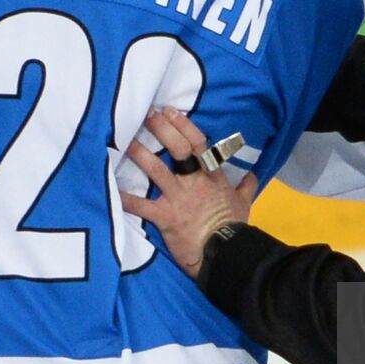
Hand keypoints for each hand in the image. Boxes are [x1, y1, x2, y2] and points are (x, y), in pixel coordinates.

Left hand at [121, 108, 255, 277]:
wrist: (225, 252)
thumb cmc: (234, 227)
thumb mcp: (244, 203)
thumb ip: (246, 186)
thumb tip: (252, 175)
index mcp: (212, 177)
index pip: (198, 143)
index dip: (183, 125)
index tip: (171, 111)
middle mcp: (194, 182)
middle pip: (178, 149)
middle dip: (162, 130)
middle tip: (147, 115)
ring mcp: (179, 198)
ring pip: (157, 170)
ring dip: (140, 154)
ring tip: (125, 140)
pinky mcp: (166, 217)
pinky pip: (141, 206)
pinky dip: (126, 198)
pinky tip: (112, 189)